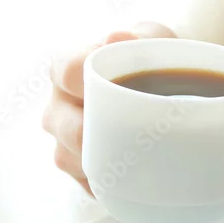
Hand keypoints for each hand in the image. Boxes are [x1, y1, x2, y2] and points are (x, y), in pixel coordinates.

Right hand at [42, 22, 176, 193]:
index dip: (89, 80)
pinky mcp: (79, 171)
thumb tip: (116, 37)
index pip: (65, 71)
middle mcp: (58, 106)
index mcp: (67, 68)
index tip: (120, 87)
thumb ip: (139, 37)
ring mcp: (64, 141)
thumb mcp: (153, 42)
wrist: (165, 91)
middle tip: (135, 136)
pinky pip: (86, 185)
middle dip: (97, 133)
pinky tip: (134, 177)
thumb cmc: (149, 61)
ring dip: (103, 161)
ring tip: (139, 157)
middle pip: (64, 126)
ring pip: (69, 159)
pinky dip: (110, 184)